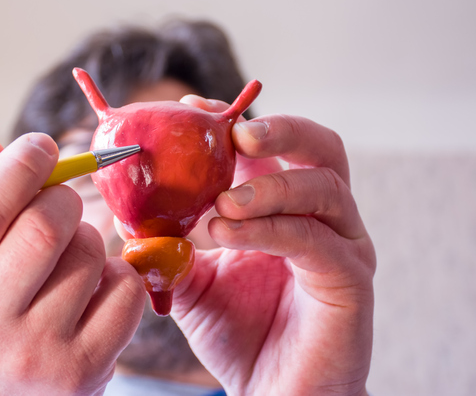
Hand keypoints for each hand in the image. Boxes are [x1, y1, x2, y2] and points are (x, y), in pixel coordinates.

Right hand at [0, 134, 145, 395]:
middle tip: (59, 203)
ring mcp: (36, 354)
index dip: (19, 167)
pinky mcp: (85, 370)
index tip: (40, 147)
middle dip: (62, 198)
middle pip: (46, 226)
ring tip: (68, 258)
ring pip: (91, 252)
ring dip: (88, 238)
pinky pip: (126, 287)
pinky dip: (118, 274)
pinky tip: (92, 290)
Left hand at [174, 97, 375, 395]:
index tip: (192, 109)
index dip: (236, 121)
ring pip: (323, 188)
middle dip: (280, 130)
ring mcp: (344, 245)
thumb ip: (169, 240)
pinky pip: (314, 239)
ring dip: (268, 186)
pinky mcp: (351, 280)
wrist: (271, 394)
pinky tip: (227, 232)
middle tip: (235, 132)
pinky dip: (268, 229)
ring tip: (221, 201)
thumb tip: (125, 208)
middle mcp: (324, 217)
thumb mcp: (191, 278)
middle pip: (321, 148)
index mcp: (288, 207)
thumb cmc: (238, 335)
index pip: (274, 146)